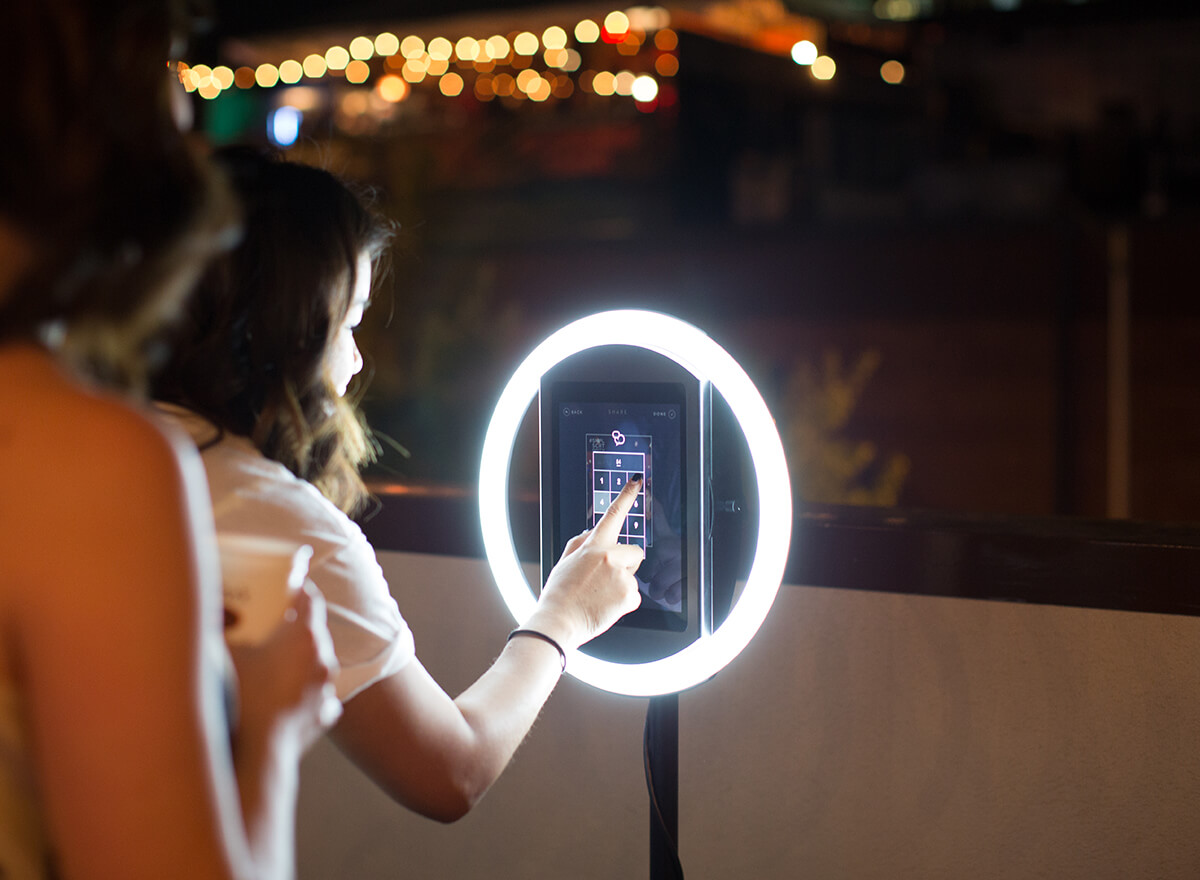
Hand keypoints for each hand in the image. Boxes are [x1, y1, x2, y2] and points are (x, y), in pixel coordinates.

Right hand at [227, 582, 340, 752]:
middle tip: (271, 624)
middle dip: (294, 626)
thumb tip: (208, 612)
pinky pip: (317, 695)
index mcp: (304, 636)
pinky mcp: (325, 714)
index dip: (297, 588)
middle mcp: (323, 658)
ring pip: (317, 663)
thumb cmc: (239, 699)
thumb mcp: (222, 655)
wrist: (257, 753)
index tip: (285, 586)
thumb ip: (218, 629)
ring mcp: (327, 688)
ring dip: (299, 660)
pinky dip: (303, 691)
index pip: (309, 598)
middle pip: (314, 631)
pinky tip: (283, 695)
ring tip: (273, 663)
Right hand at [527, 475, 644, 650]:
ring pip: (633, 577)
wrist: (559, 621)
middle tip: (606, 579)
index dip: (626, 495)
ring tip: (600, 596)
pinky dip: (623, 603)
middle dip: (628, 563)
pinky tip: (606, 606)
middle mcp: (610, 556)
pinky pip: (634, 596)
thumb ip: (580, 543)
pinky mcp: (629, 595)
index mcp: (593, 546)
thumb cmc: (559, 594)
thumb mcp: (565, 562)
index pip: (612, 515)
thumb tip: (592, 532)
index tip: (636, 480)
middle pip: (635, 552)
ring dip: (622, 585)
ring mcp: (621, 576)